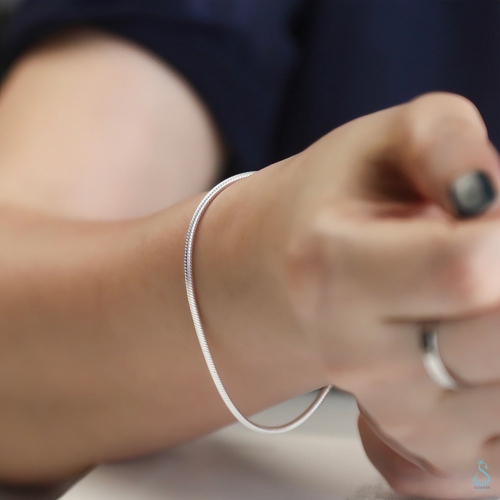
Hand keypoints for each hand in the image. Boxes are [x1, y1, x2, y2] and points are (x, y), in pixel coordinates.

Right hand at [279, 92, 499, 494]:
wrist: (289, 277)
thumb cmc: (336, 204)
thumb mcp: (383, 141)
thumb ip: (446, 140)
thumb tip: (492, 196)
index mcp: (333, 266)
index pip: (463, 268)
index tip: (483, 215)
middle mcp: (354, 352)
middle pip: (496, 336)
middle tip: (479, 253)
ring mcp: (389, 407)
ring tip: (470, 296)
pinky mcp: (421, 443)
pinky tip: (473, 346)